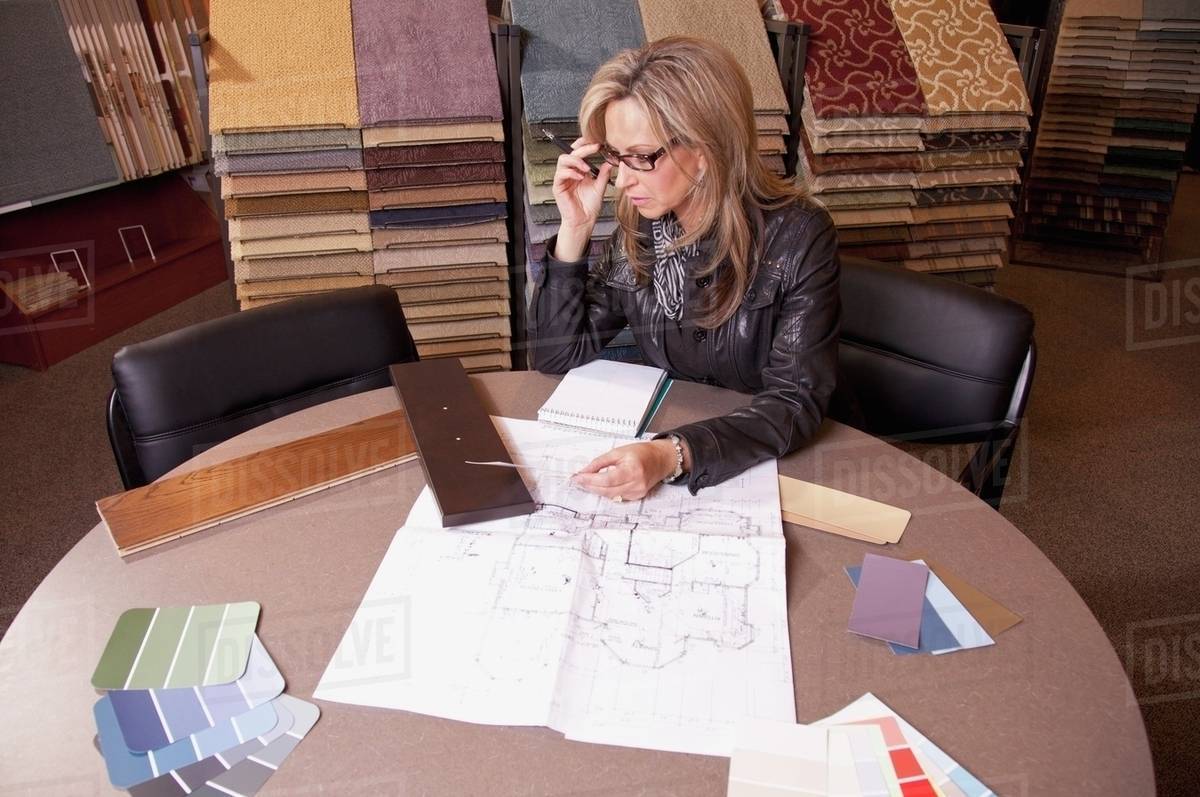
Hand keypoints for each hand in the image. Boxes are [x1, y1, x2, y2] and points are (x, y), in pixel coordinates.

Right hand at [551, 139, 613, 260]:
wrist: (584, 221)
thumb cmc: (589, 207)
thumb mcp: (600, 187)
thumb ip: (603, 174)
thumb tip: (610, 161)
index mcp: (579, 171)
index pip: (578, 152)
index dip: (585, 144)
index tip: (597, 143)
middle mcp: (570, 173)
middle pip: (571, 152)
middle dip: (583, 149)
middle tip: (595, 148)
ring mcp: (563, 179)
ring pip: (563, 160)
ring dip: (576, 160)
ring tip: (587, 168)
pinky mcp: (558, 187)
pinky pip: (560, 174)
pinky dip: (570, 172)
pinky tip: (580, 177)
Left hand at [570, 440, 678, 501]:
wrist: (661, 459)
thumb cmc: (642, 453)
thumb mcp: (618, 451)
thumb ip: (600, 462)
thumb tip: (584, 471)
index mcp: (633, 470)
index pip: (606, 480)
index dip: (590, 480)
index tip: (577, 477)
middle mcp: (637, 484)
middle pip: (607, 490)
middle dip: (590, 486)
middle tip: (578, 480)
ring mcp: (637, 492)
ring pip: (610, 496)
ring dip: (596, 490)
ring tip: (586, 482)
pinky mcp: (637, 497)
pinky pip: (617, 497)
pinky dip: (606, 492)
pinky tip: (600, 485)